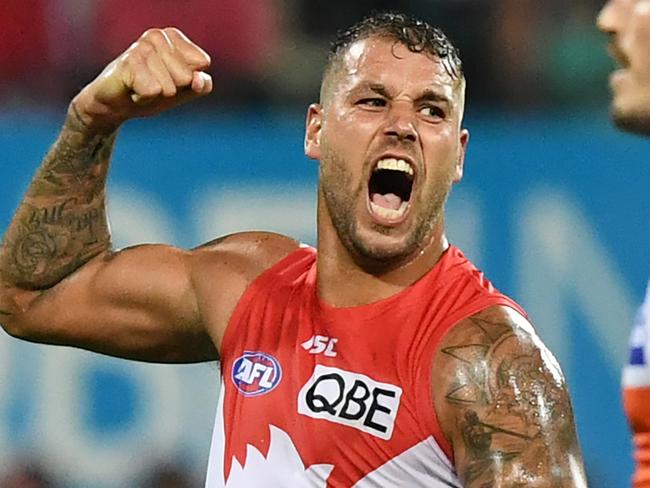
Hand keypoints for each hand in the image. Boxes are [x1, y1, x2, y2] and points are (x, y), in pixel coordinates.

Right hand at [71, 28, 212, 131]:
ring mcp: (141, 47)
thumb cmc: (151, 92)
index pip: (202, 62)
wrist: (115, 106)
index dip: (189, 81)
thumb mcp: (184, 91)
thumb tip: (198, 79)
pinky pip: (153, 91)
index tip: (169, 79)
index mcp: (173, 36)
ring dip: (157, 95)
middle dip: (173, 89)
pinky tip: (133, 91)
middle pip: (187, 76)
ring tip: (142, 88)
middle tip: (153, 85)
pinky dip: (146, 99)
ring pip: (171, 86)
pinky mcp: (128, 63)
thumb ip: (201, 85)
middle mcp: (157, 36)